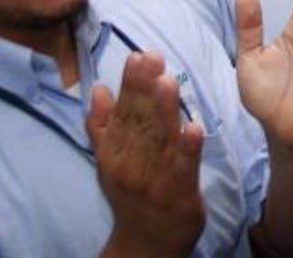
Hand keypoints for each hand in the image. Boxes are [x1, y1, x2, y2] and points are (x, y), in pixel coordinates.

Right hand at [87, 53, 205, 257]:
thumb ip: (102, 125)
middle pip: (139, 122)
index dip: (130, 84)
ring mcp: (155, 179)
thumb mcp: (109, 160)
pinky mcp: (180, 194)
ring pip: (160, 141)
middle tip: (152, 57)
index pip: (123, 113)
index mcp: (115, 152)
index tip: (138, 55)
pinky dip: (188, 149)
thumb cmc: (131, 194)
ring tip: (168, 82)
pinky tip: (194, 127)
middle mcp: (131, 164)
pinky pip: (184, 168)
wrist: (145, 244)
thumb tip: (97, 88)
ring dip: (164, 112)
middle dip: (145, 89)